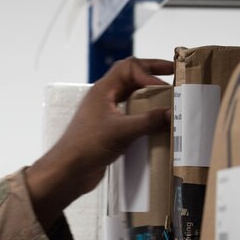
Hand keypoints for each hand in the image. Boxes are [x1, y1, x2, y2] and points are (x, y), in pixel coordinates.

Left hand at [27, 57, 173, 222]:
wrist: (67, 171)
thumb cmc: (87, 146)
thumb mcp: (122, 131)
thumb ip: (148, 121)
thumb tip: (172, 113)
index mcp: (103, 90)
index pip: (130, 68)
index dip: (150, 72)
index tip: (166, 87)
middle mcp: (103, 98)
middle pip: (130, 77)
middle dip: (151, 74)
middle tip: (172, 74)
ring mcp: (104, 113)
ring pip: (129, 95)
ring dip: (147, 94)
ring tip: (166, 96)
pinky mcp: (107, 129)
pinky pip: (128, 114)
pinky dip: (142, 113)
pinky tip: (154, 122)